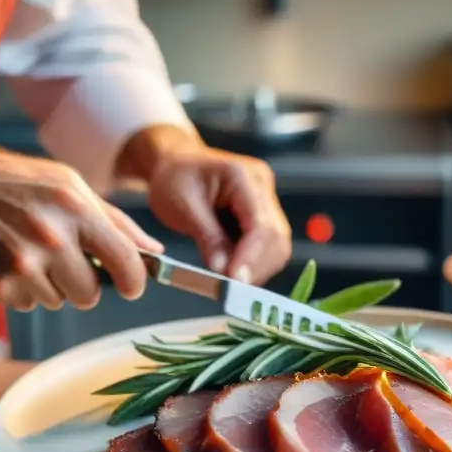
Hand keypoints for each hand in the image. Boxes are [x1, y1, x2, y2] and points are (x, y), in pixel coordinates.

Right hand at [0, 143, 161, 311]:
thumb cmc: (23, 184)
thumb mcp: (73, 187)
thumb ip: (116, 221)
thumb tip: (154, 251)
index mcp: (76, 212)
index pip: (125, 262)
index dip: (134, 281)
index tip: (132, 285)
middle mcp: (50, 241)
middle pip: (90, 295)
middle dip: (85, 284)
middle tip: (68, 261)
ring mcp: (20, 266)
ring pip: (58, 302)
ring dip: (52, 285)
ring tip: (32, 252)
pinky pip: (28, 304)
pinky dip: (25, 289)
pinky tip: (11, 259)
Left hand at [119, 125, 291, 284]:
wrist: (176, 162)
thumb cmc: (174, 179)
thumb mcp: (182, 206)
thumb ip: (207, 238)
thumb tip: (224, 272)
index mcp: (242, 177)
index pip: (260, 224)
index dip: (251, 257)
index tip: (235, 282)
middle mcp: (262, 186)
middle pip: (277, 237)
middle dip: (256, 267)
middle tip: (232, 289)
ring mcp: (267, 200)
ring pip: (278, 245)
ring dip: (257, 268)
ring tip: (231, 282)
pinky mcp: (263, 214)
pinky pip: (268, 245)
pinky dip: (254, 263)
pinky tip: (235, 270)